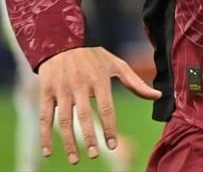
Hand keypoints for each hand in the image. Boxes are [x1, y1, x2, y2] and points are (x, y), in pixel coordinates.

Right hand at [38, 46, 160, 163]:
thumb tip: (157, 95)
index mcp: (99, 79)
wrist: (61, 42)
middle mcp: (80, 85)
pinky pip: (45, 117)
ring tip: (76, 159)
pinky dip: (45, 136)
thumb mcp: (116, 65)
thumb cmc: (93, 57)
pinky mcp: (46, 92)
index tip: (112, 145)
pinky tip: (48, 152)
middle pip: (85, 115)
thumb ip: (136, 83)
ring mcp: (61, 89)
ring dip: (69, 141)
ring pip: (64, 120)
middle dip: (90, 137)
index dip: (109, 127)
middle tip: (95, 155)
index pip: (106, 107)